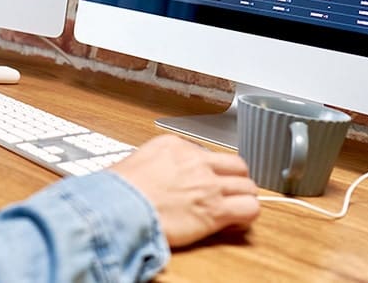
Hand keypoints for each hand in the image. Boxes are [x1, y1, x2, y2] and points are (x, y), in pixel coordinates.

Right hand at [111, 135, 259, 247]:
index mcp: (175, 145)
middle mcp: (197, 162)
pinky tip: (235, 222)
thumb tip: (150, 175)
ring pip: (248, 186)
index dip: (209, 170)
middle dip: (235, 179)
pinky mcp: (215, 211)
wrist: (119, 206)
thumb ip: (151, 163)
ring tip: (234, 208)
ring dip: (243, 197)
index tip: (204, 179)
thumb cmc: (118, 189)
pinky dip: (247, 215)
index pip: (207, 153)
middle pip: (236, 166)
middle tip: (228, 191)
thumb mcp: (133, 161)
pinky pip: (249, 209)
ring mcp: (209, 186)